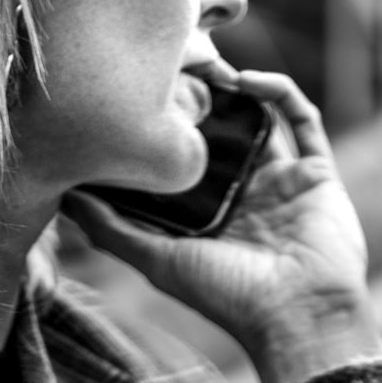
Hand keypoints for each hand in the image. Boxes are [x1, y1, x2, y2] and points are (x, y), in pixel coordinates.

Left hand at [62, 68, 381, 382]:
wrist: (300, 316)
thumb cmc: (229, 297)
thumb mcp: (157, 261)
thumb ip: (111, 229)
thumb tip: (64, 195)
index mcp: (209, 217)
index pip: (182, 163)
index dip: (164, 131)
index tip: (138, 98)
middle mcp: (244, 197)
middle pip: (219, 136)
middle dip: (199, 102)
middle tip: (173, 69)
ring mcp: (282, 183)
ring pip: (259, 120)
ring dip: (237, 91)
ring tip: (210, 66)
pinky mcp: (317, 173)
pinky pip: (304, 120)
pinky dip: (281, 93)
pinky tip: (250, 80)